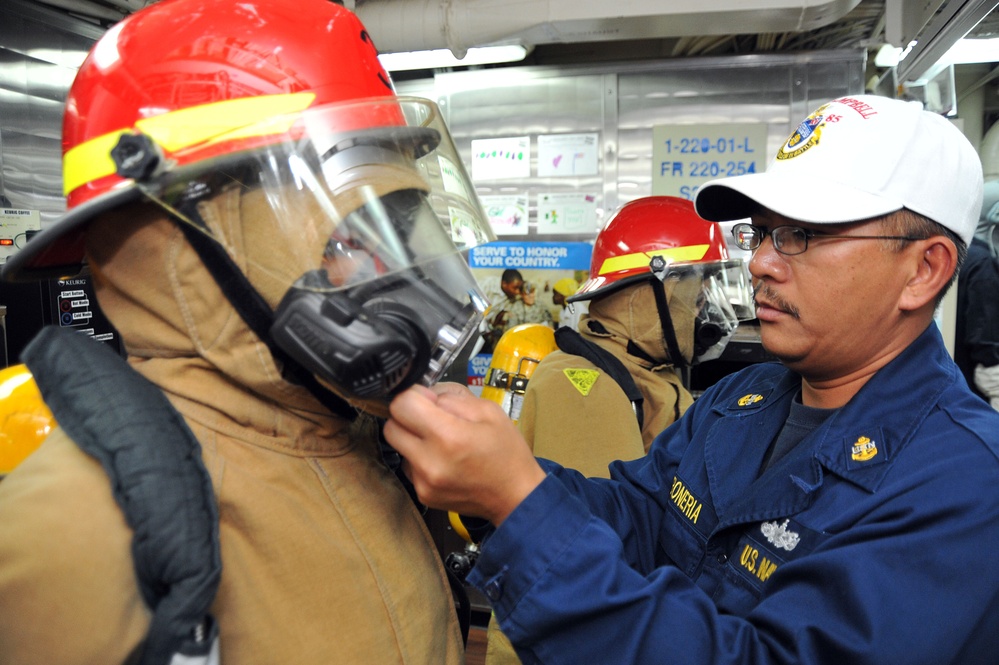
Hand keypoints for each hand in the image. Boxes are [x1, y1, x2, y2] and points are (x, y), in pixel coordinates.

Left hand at [385, 383, 545, 525]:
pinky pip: (409, 466)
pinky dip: (420, 458)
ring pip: (398, 447)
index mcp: (448, 436)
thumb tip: (425, 396)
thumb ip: (451, 397)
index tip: (427, 399)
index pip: (402, 405)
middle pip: (391, 426)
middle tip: (431, 417)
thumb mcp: (488, 411)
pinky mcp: (423, 494)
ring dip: (413, 438)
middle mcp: (430, 462)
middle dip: (407, 416)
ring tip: (443, 442)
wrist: (516, 496)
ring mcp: (423, 482)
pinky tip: (443, 459)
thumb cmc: (506, 452)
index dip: (413, 395)